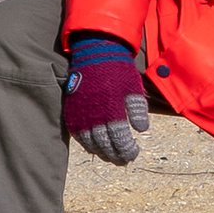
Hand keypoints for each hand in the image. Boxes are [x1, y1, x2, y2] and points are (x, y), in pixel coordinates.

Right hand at [62, 33, 149, 167]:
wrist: (94, 52)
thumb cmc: (118, 70)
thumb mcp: (133, 87)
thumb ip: (138, 110)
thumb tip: (142, 130)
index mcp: (112, 110)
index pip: (120, 140)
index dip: (128, 150)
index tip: (134, 152)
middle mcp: (95, 115)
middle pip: (105, 145)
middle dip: (116, 156)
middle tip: (124, 160)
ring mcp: (81, 114)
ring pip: (91, 143)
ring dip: (102, 153)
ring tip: (111, 157)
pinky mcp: (72, 111)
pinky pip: (77, 135)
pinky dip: (87, 144)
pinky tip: (95, 147)